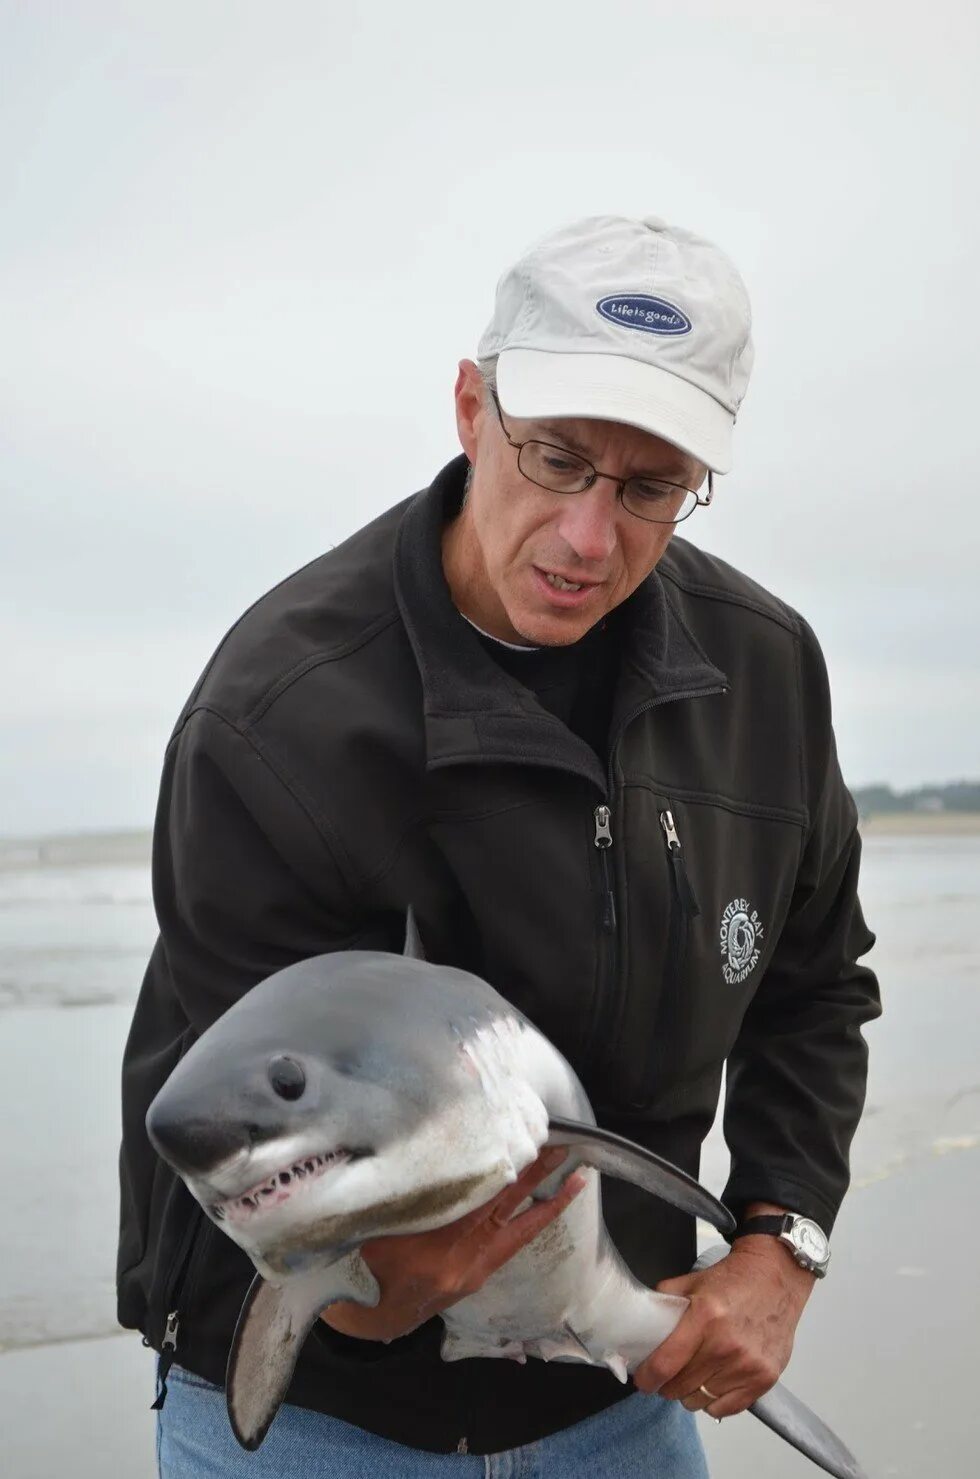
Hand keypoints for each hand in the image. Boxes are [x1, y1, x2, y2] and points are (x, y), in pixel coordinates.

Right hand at [321, 1148, 585, 1341]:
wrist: (363, 1321)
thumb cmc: (359, 1268)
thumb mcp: (372, 1228)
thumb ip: (403, 1199)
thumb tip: (419, 1155)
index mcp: (434, 1247)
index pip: (478, 1199)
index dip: (503, 1168)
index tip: (522, 1138)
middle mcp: (461, 1262)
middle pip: (505, 1210)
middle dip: (535, 1177)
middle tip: (562, 1147)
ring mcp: (471, 1275)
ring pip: (517, 1232)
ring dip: (544, 1204)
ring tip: (575, 1178)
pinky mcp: (474, 1281)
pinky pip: (507, 1246)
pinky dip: (526, 1224)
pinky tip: (541, 1205)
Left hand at [632, 1237, 814, 1416]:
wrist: (776, 1277)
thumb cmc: (732, 1281)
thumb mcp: (691, 1282)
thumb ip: (664, 1302)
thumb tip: (640, 1326)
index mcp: (704, 1318)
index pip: (665, 1364)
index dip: (647, 1378)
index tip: (643, 1379)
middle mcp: (726, 1346)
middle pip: (680, 1387)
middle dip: (666, 1383)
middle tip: (668, 1373)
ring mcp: (748, 1365)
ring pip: (700, 1400)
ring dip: (690, 1392)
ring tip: (693, 1374)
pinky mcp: (764, 1379)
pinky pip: (725, 1409)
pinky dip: (713, 1400)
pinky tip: (713, 1382)